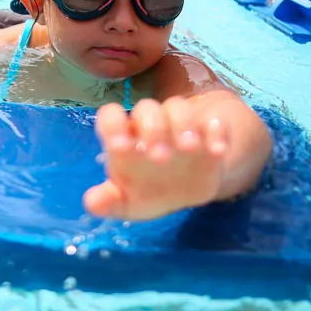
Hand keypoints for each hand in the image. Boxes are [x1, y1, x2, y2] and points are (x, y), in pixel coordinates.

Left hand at [83, 97, 228, 220]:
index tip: (118, 146)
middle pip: (147, 109)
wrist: (187, 188)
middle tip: (159, 157)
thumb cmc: (147, 191)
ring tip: (189, 148)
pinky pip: (214, 121)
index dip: (112, 125)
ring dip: (183, 124)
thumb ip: (109, 201)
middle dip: (152, 128)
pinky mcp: (209, 131)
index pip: (111, 116)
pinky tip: (218, 150)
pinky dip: (217, 131)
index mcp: (125, 139)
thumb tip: (92, 203)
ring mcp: (180, 126)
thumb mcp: (127, 202)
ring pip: (178, 108)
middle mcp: (150, 126)